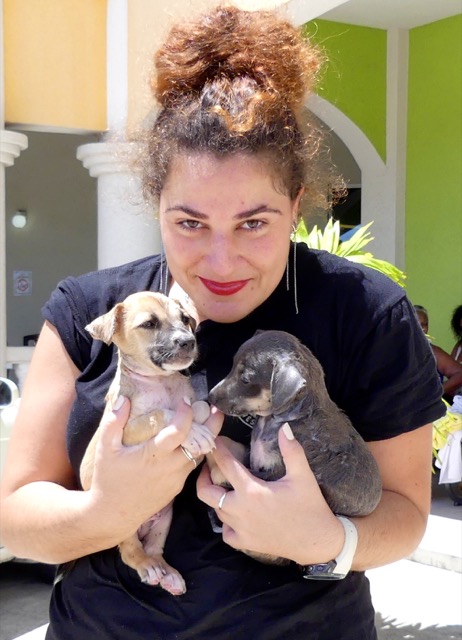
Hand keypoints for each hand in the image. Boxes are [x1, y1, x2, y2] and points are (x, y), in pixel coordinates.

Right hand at [88, 398, 223, 535]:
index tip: (187, 400)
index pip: (179, 431)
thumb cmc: (108, 479)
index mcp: (154, 455)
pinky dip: (196, 451)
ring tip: (209, 420)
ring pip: (199, 455)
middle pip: (199, 443)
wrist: (113, 515)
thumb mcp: (106, 449)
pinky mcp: (178, 487)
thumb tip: (122, 399)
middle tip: (215, 408)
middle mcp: (170, 467)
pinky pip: (192, 466)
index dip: (186, 414)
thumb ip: (113, 422)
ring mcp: (177, 479)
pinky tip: (194, 441)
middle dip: (210, 424)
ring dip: (206, 438)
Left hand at [197, 424, 343, 564]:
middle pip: (206, 491)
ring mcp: (240, 529)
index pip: (226, 464)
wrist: (318, 543)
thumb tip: (283, 427)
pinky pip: (225, 532)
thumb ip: (292, 450)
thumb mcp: (302, 476)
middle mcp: (240, 510)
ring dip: (216, 496)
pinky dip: (225, 522)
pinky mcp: (245, 543)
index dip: (218, 449)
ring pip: (215, 510)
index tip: (216, 440)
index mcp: (251, 491)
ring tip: (222, 484)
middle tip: (208, 465)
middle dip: (202, 476)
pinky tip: (233, 513)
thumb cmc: (310, 507)